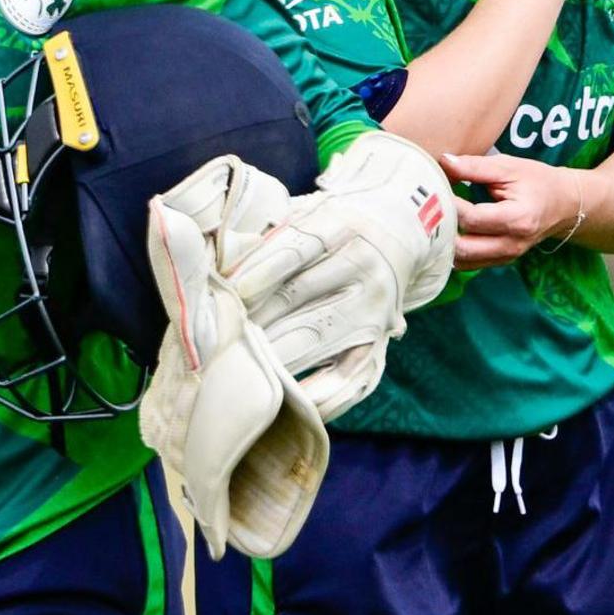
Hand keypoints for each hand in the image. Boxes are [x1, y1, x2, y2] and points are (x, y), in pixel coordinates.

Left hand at [218, 132, 456, 414]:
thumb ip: (260, 234)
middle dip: (252, 319)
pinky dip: (318, 395)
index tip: (226, 292)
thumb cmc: (330, 224)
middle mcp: (363, 266)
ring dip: (272, 356)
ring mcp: (374, 308)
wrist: (400, 229)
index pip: (295, 250)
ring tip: (234, 370)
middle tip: (213, 337)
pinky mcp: (380, 343)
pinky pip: (350, 379)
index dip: (258, 272)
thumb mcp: (302, 212)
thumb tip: (215, 263)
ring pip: (317, 337)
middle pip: (299, 297)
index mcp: (339, 225)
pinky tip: (284, 402)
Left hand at [441, 152, 596, 267]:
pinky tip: (446, 232)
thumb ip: (474, 166)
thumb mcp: (509, 167)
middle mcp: (513, 244)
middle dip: (442, 229)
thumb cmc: (537, 181)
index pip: (472, 219)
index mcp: (518, 219)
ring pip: (462, 261)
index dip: (448, 205)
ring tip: (434, 220)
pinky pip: (469, 264)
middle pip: (463, 248)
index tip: (435, 189)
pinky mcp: (500, 261)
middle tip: (427, 209)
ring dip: (445, 243)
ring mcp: (507, 256)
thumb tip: (443, 162)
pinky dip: (453, 251)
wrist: (565, 203)